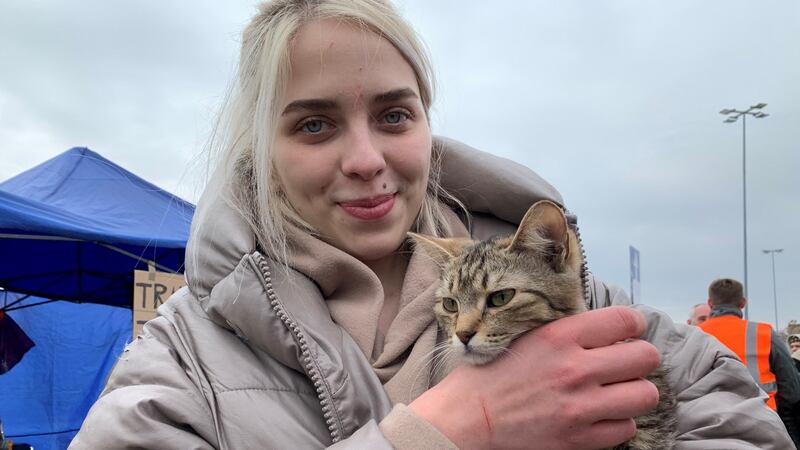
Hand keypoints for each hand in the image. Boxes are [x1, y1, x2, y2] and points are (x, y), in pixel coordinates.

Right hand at [409, 306, 659, 449]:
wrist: (466, 419)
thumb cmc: (488, 376)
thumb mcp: (524, 338)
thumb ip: (566, 332)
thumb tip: (604, 330)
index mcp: (560, 337)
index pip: (625, 320)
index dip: (634, 324)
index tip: (630, 329)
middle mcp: (576, 369)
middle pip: (645, 356)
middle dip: (639, 357)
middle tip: (626, 362)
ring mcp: (581, 407)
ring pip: (644, 395)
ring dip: (634, 391)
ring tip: (617, 391)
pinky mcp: (580, 439)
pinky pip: (626, 428)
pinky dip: (617, 422)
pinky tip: (600, 415)